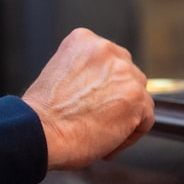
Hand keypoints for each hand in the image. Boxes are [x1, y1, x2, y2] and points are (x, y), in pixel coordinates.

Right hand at [22, 28, 154, 169]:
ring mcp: (125, 74)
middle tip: (98, 118)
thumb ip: (86, 72)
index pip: (109, 62)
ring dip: (125, 117)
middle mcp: (108, 51)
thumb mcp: (59, 72)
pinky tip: (108, 143)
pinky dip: (130, 135)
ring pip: (138, 97)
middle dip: (116, 98)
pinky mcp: (137, 98)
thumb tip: (105, 87)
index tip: (92, 102)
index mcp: (85, 40)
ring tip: (100, 133)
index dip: (103, 86)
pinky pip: (145, 119)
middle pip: (127, 76)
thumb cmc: (42, 113)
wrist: (38, 132)